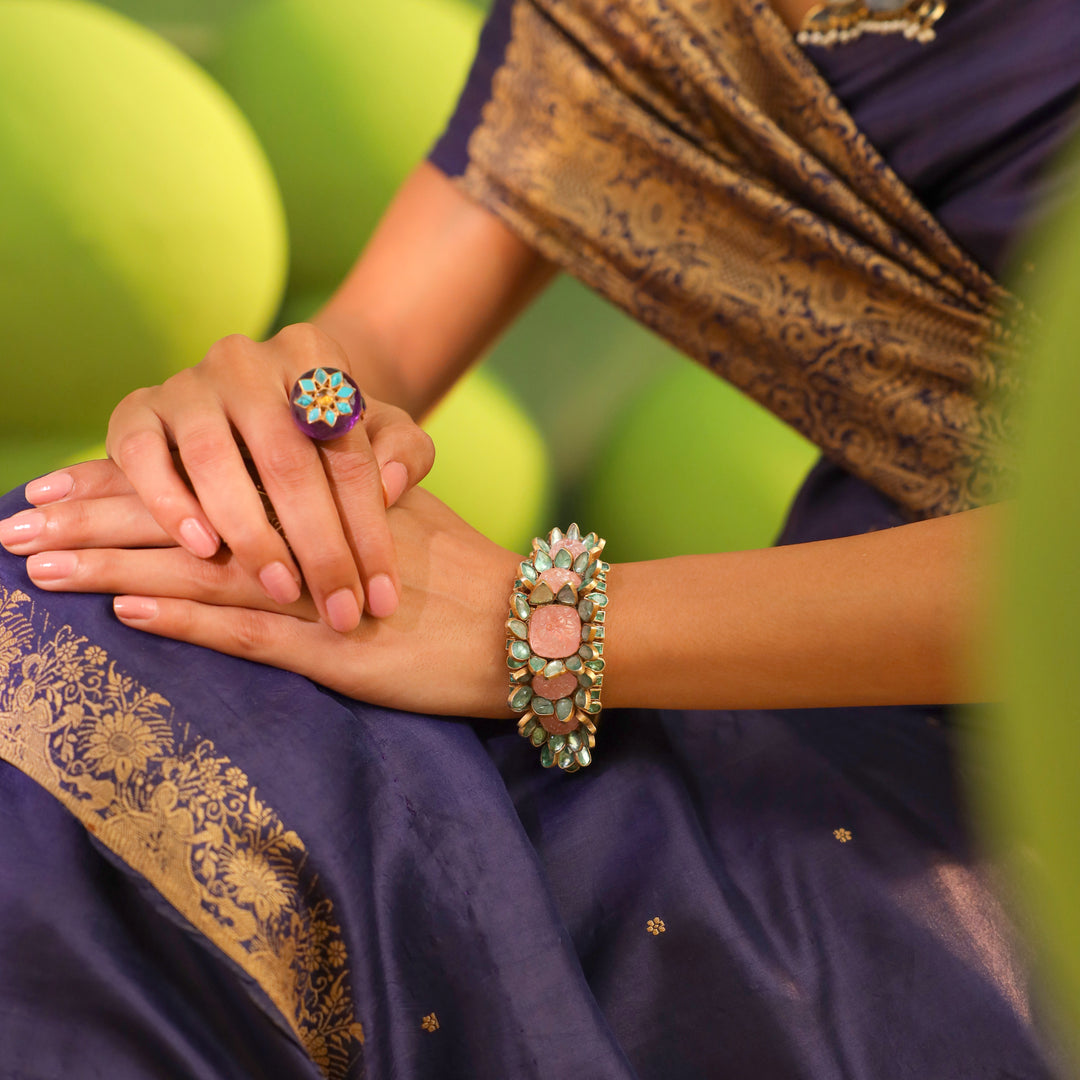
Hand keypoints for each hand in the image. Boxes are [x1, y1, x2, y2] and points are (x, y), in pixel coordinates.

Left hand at [10, 485, 519, 717]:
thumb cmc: (469, 581)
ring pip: (202, 567)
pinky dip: (186, 615)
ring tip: (37, 566)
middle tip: (14, 525)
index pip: (209, 482)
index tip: (58, 486)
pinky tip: (123, 608)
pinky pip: (250, 626)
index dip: (128, 484)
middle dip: (93, 519)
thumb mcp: (398, 526)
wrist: (533, 625)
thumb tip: (278, 516)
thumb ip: (335, 514)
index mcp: (320, 500)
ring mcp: (322, 589)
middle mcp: (312, 534)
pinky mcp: (337, 646)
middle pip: (187, 519)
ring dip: (113, 563)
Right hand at [88, 323, 433, 630]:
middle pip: (286, 460)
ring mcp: (187, 384)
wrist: (257, 412)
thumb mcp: (384, 435)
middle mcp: (246, 360)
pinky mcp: (135, 411)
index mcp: (313, 356)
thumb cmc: (331, 435)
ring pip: (213, 459)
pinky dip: (169, 504)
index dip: (370, 533)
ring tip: (283, 588)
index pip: (348, 454)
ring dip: (251, 534)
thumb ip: (405, 452)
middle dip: (319, 548)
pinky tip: (202, 549)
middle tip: (339, 612)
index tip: (383, 598)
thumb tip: (391, 486)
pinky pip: (140, 456)